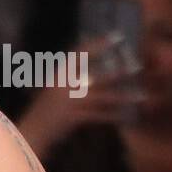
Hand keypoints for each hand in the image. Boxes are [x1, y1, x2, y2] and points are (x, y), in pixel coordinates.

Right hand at [18, 38, 138, 158]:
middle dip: (119, 71)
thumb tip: (89, 72)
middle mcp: (64, 84)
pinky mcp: (74, 117)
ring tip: (141, 95)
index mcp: (57, 74)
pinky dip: (113, 116)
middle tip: (137, 66)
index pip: (80, 53)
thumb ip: (67, 80)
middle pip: (98, 74)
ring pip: (103, 96)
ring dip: (124, 96)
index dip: (98, 44)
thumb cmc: (40, 112)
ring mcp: (69, 101)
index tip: (117, 37)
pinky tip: (126, 116)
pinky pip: (99, 115)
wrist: (30, 133)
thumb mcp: (51, 91)